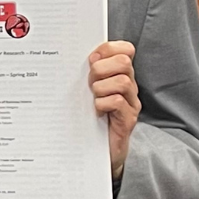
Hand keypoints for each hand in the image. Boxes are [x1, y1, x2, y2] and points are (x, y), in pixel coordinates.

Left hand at [89, 41, 139, 179]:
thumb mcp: (85, 90)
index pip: (125, 49)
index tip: (91, 58)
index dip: (108, 48)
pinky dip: (103, 104)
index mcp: (118, 74)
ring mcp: (131, 103)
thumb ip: (84, 73)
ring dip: (101, 87)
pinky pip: (119, 103)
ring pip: (123, 82)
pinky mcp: (128, 120)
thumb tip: (68, 54)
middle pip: (124, 62)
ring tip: (92, 97)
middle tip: (89, 81)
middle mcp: (128, 87)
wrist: (98, 150)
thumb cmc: (88, 116)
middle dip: (101, 68)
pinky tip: (96, 111)